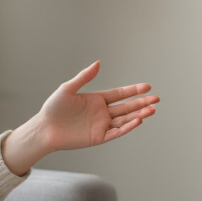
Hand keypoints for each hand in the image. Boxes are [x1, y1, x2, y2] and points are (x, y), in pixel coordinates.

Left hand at [1, 61, 158, 174]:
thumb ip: (84, 77)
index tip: (147, 86)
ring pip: (125, 119)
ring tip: (152, 109)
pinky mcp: (99, 137)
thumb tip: (98, 63)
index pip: (120, 94)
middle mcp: (102, 113)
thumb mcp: (68, 89)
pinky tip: (138, 120)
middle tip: (156, 99)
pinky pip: (116, 132)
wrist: (45, 129)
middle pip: (127, 107)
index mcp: (97, 100)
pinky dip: (128, 127)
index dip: (134, 90)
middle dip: (142, 103)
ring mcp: (101, 125)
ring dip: (139, 114)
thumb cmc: (53, 108)